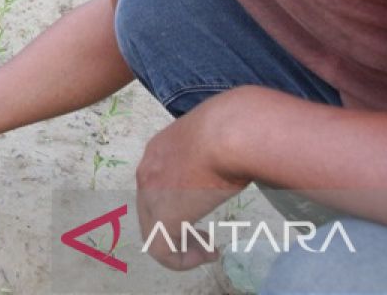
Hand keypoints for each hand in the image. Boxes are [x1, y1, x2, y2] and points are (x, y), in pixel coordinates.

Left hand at [135, 87, 255, 270]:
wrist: (232, 132)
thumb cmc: (234, 127)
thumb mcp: (216, 135)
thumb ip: (214, 148)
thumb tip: (238, 151)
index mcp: (158, 149)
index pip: (156, 184)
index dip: (177, 201)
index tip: (202, 208)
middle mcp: (148, 170)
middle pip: (149, 210)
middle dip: (175, 226)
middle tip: (204, 237)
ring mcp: (152, 194)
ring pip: (153, 232)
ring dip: (180, 246)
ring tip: (207, 251)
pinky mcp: (164, 216)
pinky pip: (162, 250)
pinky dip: (182, 260)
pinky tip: (207, 255)